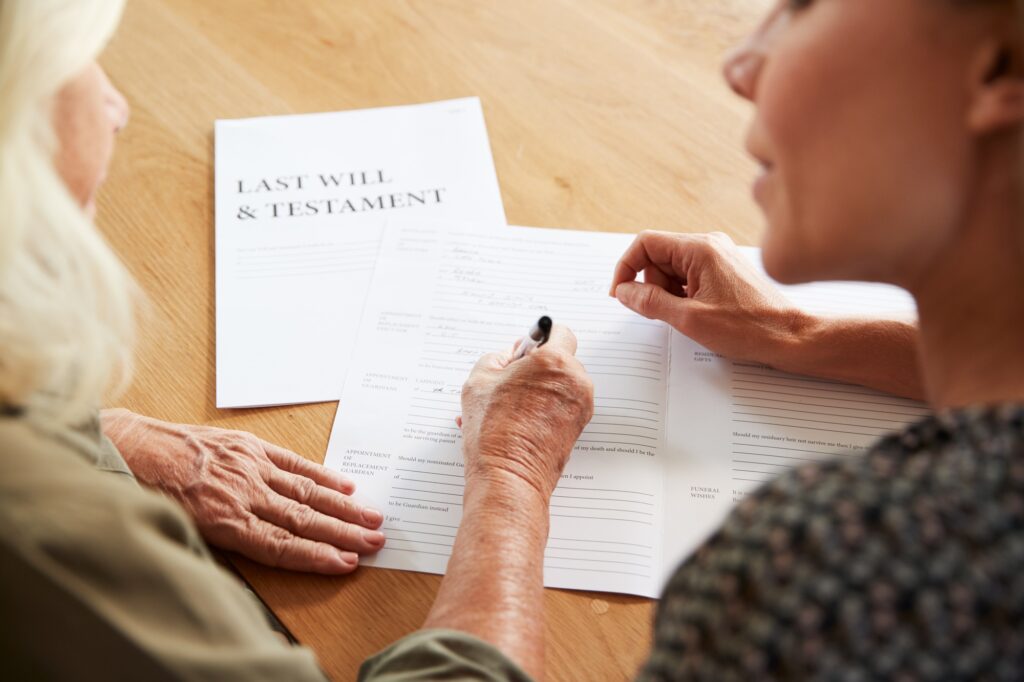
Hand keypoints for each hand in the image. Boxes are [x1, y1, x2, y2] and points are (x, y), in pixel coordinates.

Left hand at [101, 409, 383, 573]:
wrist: (126, 447)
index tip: (348, 563)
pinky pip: (292, 463)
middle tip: (377, 542)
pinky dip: (321, 474)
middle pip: (303, 519)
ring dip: (342, 507)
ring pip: (305, 492)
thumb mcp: (177, 528)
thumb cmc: (146, 493)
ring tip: (372, 518)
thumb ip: (222, 541)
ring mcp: (249, 467)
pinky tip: (344, 485)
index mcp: (222, 520)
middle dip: (343, 533)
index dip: (318, 556)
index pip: (282, 545)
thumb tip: (262, 553)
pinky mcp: (248, 447)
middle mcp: (242, 494)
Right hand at [458, 325, 593, 500]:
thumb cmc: (493, 432)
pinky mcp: (579, 426)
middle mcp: (575, 381)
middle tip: (511, 380)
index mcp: (554, 361)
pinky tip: (518, 420)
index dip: (541, 336)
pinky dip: (545, 407)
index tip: (527, 346)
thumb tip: (512, 354)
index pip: (560, 332)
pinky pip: (564, 405)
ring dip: (541, 388)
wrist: (508, 477)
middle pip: (560, 359)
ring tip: (508, 405)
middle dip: (538, 366)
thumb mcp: (479, 380)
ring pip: (562, 384)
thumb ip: (498, 356)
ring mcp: (581, 405)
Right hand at [610, 230, 804, 365]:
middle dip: (651, 285)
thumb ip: (650, 302)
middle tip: (664, 312)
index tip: (621, 293)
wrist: (790, 336)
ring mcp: (717, 256)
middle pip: (658, 256)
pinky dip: (683, 294)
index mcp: (700, 249)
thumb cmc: (749, 328)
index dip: (626, 267)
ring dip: (668, 292)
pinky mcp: (723, 270)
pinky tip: (698, 313)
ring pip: (672, 268)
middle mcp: (709, 245)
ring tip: (688, 315)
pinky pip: (688, 276)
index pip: (646, 243)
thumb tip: (625, 292)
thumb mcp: (689, 319)